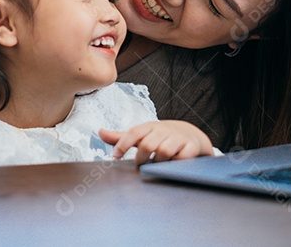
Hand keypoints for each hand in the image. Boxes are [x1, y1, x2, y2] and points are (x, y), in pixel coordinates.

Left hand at [99, 120, 214, 165]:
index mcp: (149, 127)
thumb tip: (99, 132)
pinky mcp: (191, 147)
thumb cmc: (160, 137)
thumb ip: (121, 137)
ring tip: (157, 164)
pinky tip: (173, 164)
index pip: (133, 133)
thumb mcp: (141, 135)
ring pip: (163, 152)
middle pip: (147, 144)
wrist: (190, 136)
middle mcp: (163, 130)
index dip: (123, 144)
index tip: (115, 156)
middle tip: (140, 164)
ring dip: (158, 162)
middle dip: (141, 158)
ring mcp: (178, 138)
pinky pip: (181, 158)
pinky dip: (175, 163)